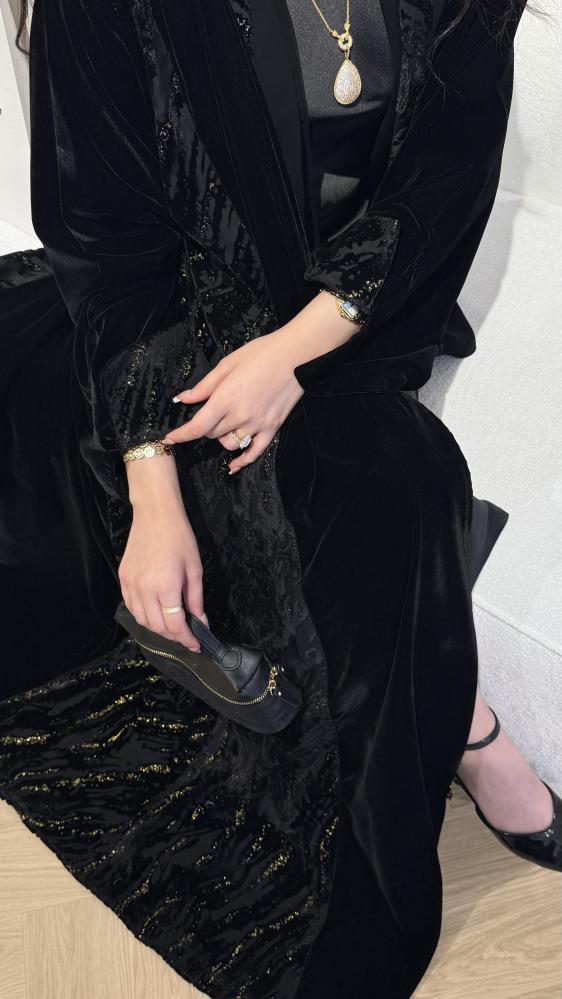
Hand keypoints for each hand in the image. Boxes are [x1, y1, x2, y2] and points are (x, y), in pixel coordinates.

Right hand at [120, 458, 207, 650]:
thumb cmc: (179, 538)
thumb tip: (200, 622)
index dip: (187, 638)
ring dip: (157, 628)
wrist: (155, 515)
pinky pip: (131, 606)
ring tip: (172, 625)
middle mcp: (145, 589)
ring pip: (142, 620)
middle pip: (157, 627)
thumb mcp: (194, 569)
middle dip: (174, 636)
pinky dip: (143, 615)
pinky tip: (155, 612)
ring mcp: (131, 584)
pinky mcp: (123, 578)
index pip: (175, 625)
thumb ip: (196, 600)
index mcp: (166, 586)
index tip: (196, 644)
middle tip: (186, 634)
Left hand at [163, 290, 360, 472]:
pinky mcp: (272, 428)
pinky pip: (254, 452)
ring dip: (221, 438)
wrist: (296, 355)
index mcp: (225, 399)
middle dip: (203, 427)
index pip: (197, 427)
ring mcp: (257, 424)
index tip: (169, 439)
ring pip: (229, 444)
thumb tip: (183, 399)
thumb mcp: (227, 364)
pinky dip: (243, 461)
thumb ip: (204, 386)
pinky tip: (233, 466)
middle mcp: (240, 416)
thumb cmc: (261, 354)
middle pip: (211, 434)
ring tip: (223, 426)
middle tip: (206, 415)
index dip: (180, 436)